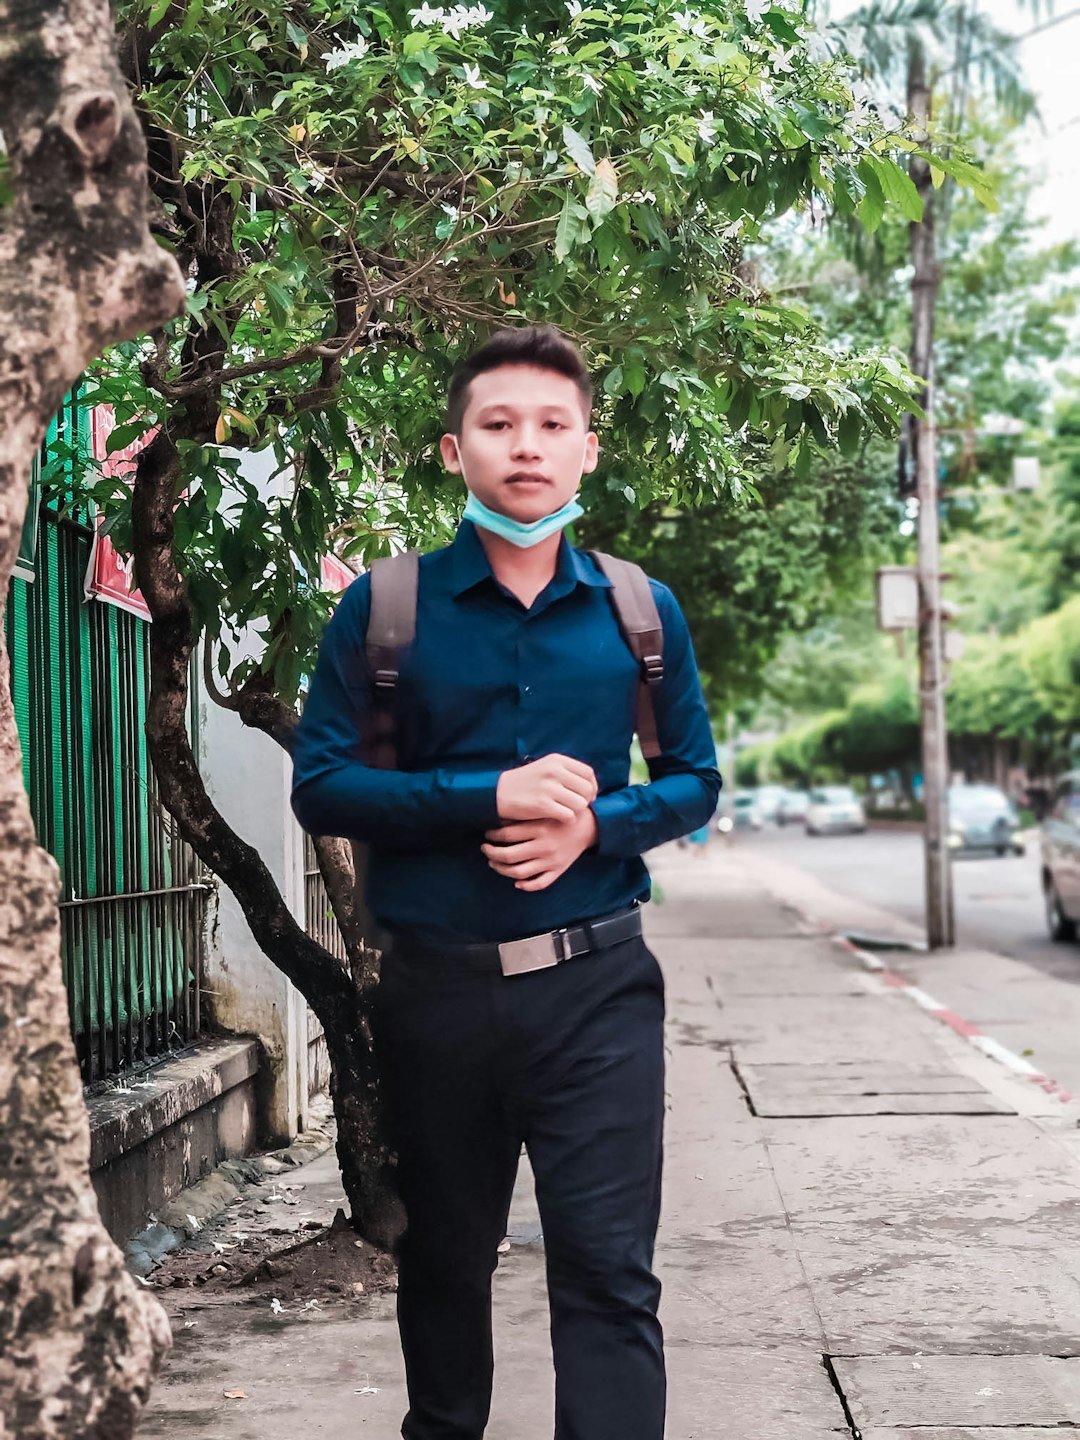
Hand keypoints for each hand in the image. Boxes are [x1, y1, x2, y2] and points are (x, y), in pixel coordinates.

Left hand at [482, 810, 598, 891]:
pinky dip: (526, 885)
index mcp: (539, 828)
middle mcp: (544, 846)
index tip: (487, 834)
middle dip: (491, 854)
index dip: (492, 835)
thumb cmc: (562, 815)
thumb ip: (525, 814)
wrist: (589, 826)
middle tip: (485, 849)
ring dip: (502, 870)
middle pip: (508, 856)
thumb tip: (498, 818)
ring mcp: (551, 861)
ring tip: (494, 863)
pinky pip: (540, 883)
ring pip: (519, 873)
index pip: (507, 835)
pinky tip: (517, 882)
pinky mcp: (558, 870)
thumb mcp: (545, 809)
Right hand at [496, 754, 597, 823]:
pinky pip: (569, 816)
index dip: (592, 786)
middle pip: (587, 789)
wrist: (498, 793)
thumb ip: (566, 772)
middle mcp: (554, 771)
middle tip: (577, 807)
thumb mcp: (545, 767)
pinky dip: (568, 820)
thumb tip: (591, 786)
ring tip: (567, 812)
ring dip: (577, 811)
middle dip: (586, 801)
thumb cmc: (525, 783)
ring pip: (580, 804)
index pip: (588, 773)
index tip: (587, 796)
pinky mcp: (542, 804)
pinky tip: (560, 819)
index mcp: (557, 760)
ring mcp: (548, 788)